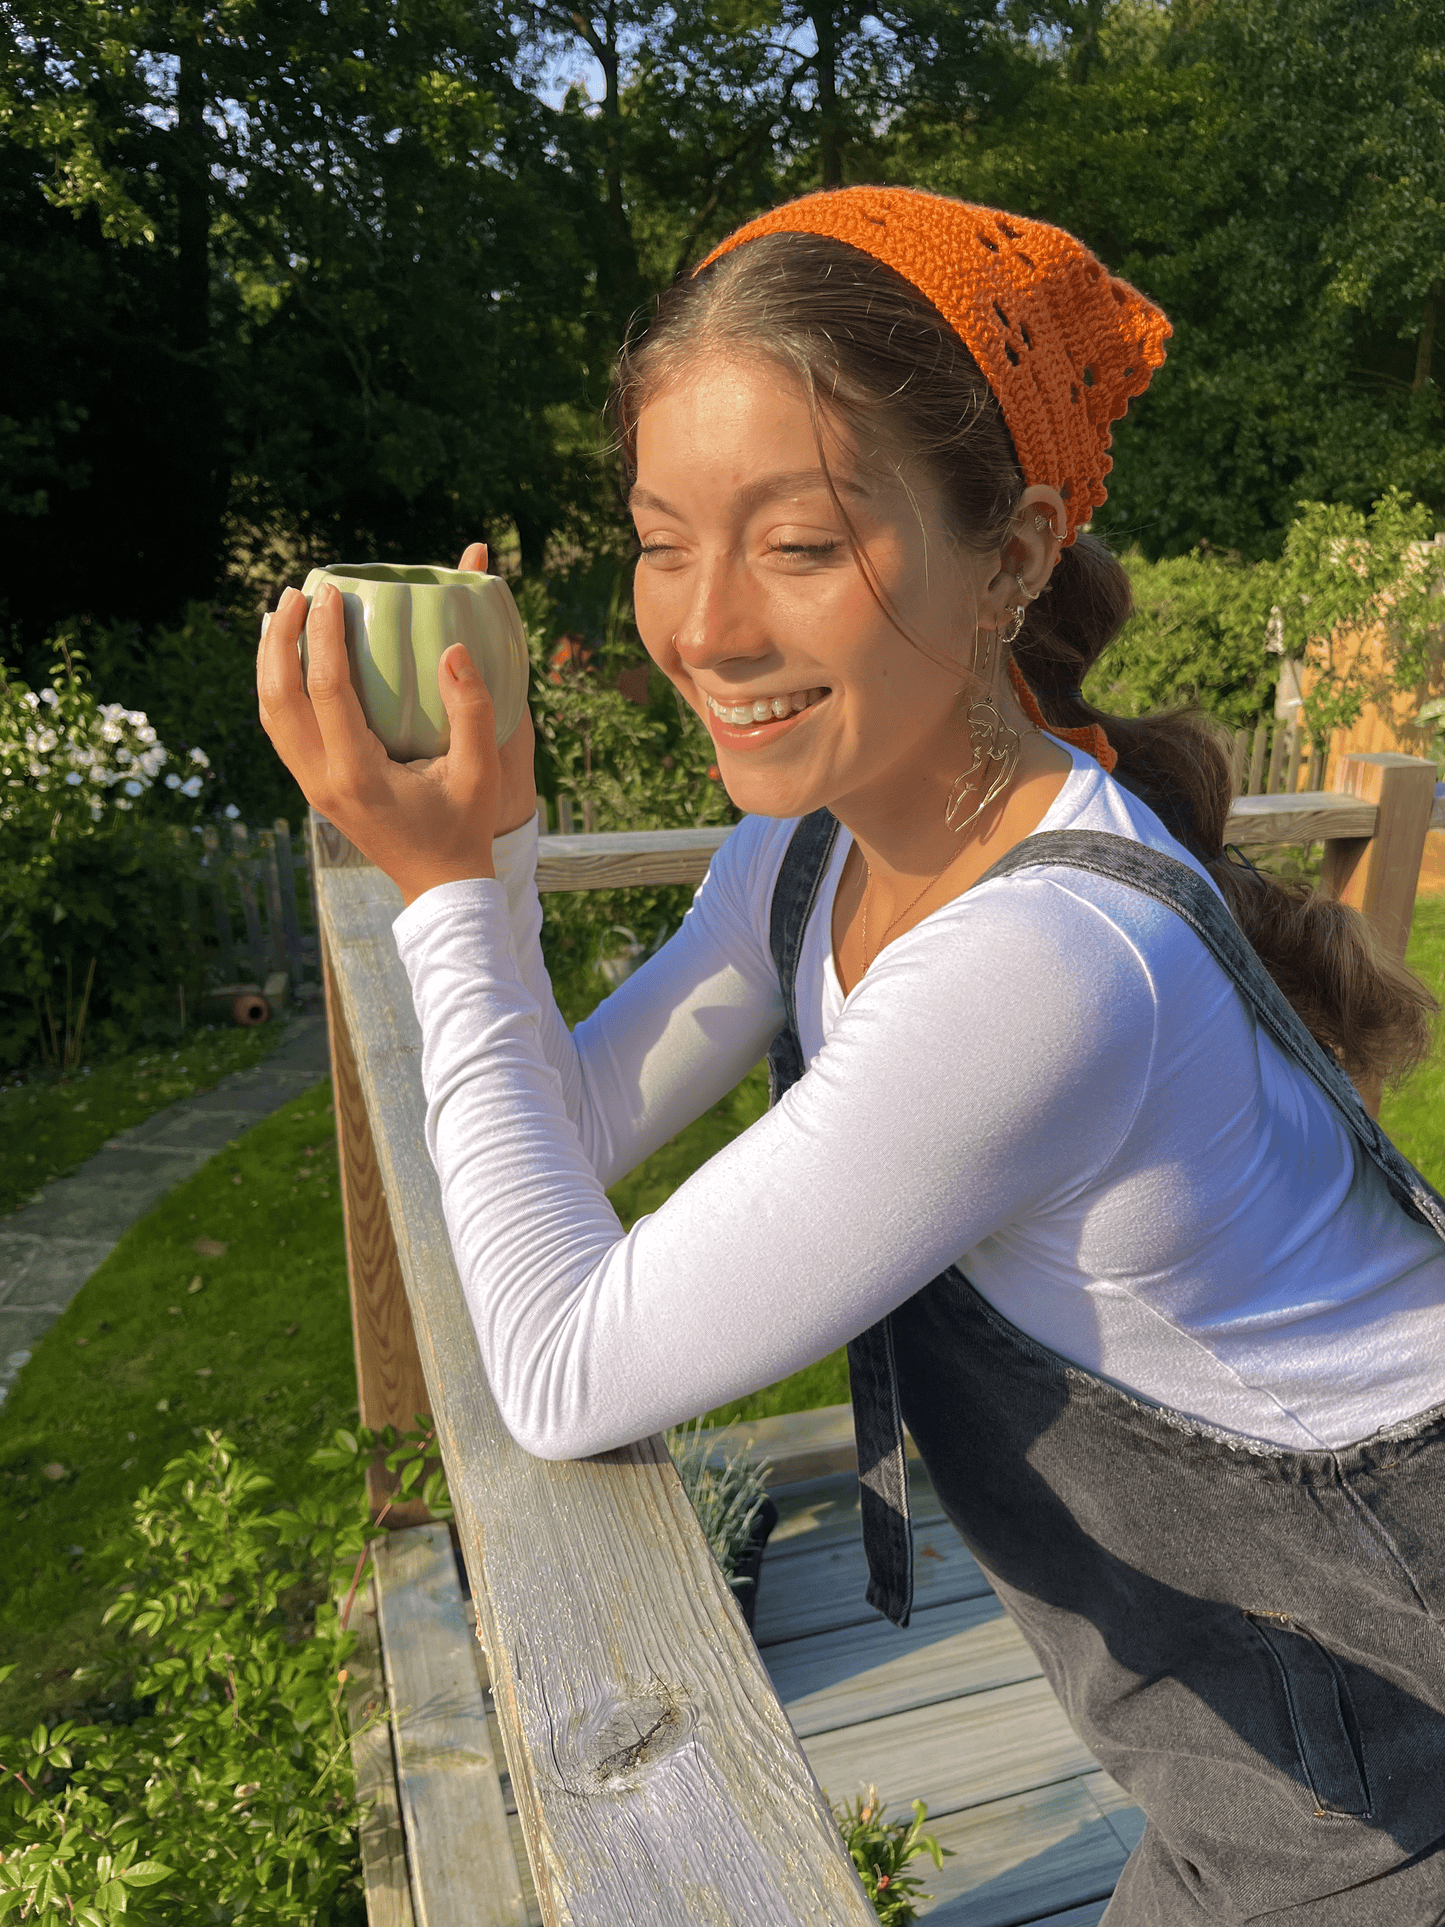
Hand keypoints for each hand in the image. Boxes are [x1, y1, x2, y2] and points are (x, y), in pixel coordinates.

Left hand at [256, 542, 533, 905]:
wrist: (440, 885)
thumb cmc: (465, 828)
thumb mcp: (481, 771)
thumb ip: (473, 708)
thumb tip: (454, 647)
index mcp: (359, 774)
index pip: (326, 689)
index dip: (324, 635)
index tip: (331, 593)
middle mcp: (325, 780)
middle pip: (279, 697)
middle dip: (280, 639)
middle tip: (296, 593)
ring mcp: (313, 788)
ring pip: (270, 715)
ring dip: (269, 661)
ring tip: (281, 616)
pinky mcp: (315, 789)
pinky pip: (281, 730)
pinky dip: (277, 689)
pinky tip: (289, 661)